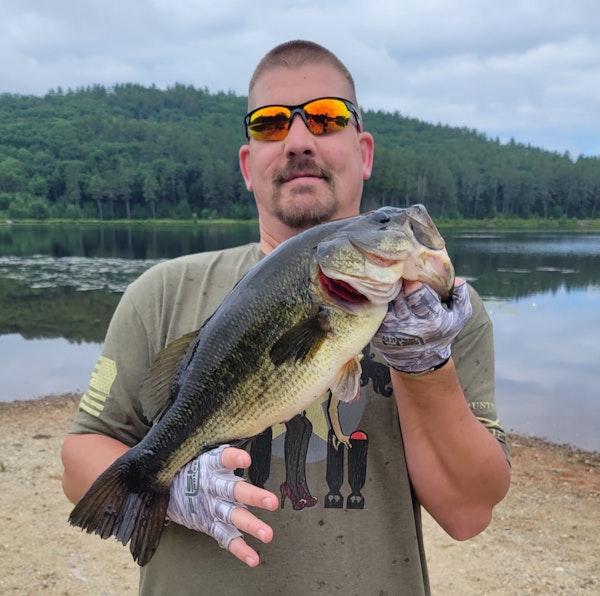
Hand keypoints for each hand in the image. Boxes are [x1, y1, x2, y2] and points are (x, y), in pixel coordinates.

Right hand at [167, 445, 277, 566]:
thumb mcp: (202, 451)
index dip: (234, 458)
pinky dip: (240, 549)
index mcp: (210, 465)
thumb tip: (250, 418)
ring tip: (268, 534)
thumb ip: (225, 446)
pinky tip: (254, 557)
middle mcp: (213, 486)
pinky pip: (225, 538)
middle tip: (272, 501)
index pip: (223, 458)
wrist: (165, 489)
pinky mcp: (210, 524)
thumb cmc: (193, 466)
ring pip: (233, 516)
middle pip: (233, 490)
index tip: (245, 458)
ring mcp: (212, 507)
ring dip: (251, 525)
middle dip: (252, 497)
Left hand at [371, 279, 471, 373]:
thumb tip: (457, 279)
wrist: (421, 359)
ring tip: (391, 286)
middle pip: (399, 296)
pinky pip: (375, 310)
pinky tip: (382, 297)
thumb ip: (461, 296)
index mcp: (432, 321)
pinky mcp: (377, 333)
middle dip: (399, 285)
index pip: (418, 296)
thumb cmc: (441, 332)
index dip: (414, 284)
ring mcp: (391, 330)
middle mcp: (410, 327)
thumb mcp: (459, 317)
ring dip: (388, 292)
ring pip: (385, 302)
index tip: (412, 277)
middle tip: (399, 277)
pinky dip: (378, 302)